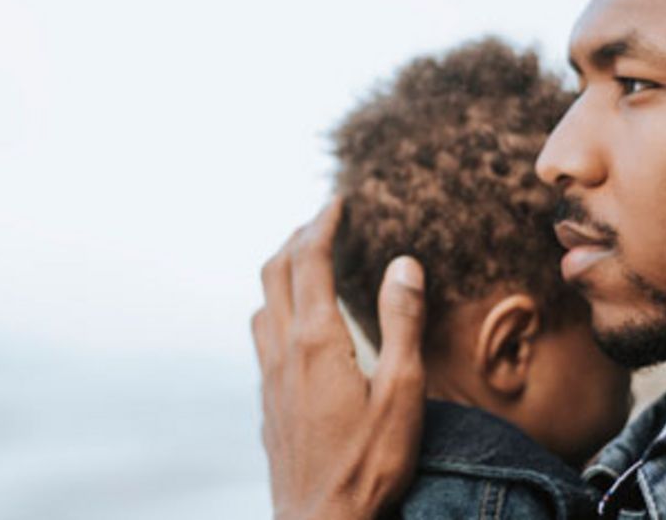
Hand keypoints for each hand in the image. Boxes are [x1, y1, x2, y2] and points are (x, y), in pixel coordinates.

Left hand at [252, 199, 427, 519]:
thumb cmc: (368, 464)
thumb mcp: (402, 392)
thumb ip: (402, 323)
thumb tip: (402, 263)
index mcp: (317, 341)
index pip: (310, 260)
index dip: (323, 223)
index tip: (339, 201)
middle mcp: (283, 351)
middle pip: (276, 272)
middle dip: (298, 237)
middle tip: (324, 219)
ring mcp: (269, 378)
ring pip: (263, 303)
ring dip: (281, 271)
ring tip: (307, 262)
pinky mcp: (267, 403)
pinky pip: (263, 336)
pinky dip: (278, 308)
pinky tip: (297, 327)